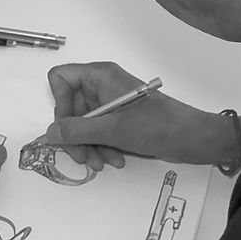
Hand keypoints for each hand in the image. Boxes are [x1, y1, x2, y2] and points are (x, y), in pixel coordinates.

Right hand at [40, 62, 237, 166]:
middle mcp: (102, 86)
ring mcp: (111, 103)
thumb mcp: (112, 130)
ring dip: (89, 146)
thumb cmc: (155, 125)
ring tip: (102, 163)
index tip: (68, 127)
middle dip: (75, 135)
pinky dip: (102, 147)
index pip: (60, 78)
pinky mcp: (120, 119)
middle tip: (83, 158)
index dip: (59, 104)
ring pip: (83, 124)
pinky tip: (115, 160)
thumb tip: (48, 134)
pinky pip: (99, 132)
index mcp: (99, 76)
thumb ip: (77, 131)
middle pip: (70, 107)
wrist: (192, 138)